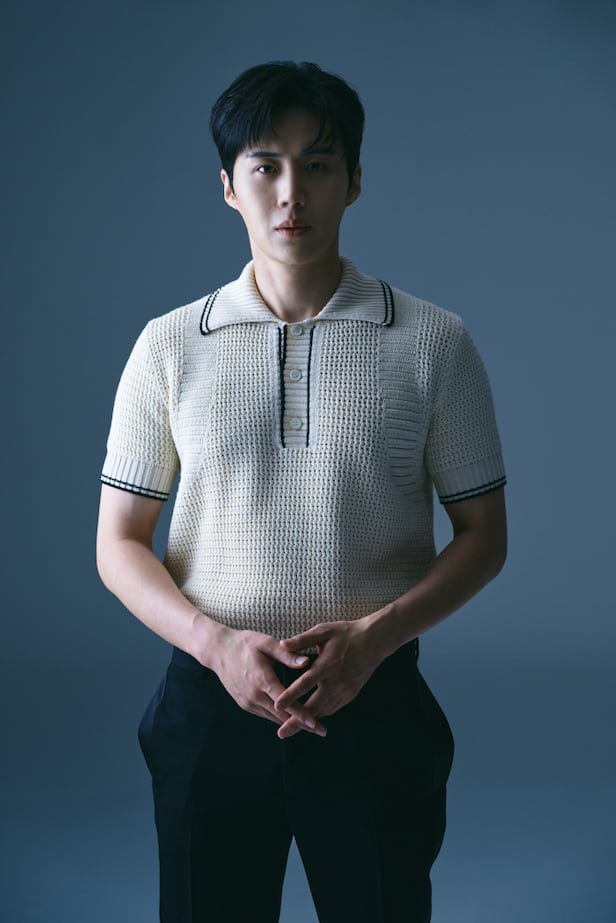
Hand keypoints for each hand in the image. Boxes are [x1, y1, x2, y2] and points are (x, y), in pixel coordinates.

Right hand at [208, 626, 326, 736]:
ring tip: (312, 727)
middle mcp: (254, 695)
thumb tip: (307, 662)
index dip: (302, 714)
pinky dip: (280, 717)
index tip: (317, 724)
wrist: (218, 651)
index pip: (285, 702)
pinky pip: (266, 714)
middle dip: (302, 724)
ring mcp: (248, 702)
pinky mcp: (245, 704)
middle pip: (282, 715)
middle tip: (322, 731)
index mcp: (262, 679)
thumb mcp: (266, 643)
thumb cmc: (245, 644)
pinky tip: (293, 718)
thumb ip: (287, 654)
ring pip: (274, 717)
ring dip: (292, 723)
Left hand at [274, 619, 383, 737]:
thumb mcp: (323, 631)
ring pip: (324, 711)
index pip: (305, 683)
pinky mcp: (350, 695)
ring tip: (290, 730)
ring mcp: (345, 691)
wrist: (374, 641)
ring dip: (308, 721)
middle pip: (314, 706)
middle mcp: (336, 682)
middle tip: (281, 733)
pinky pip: (332, 708)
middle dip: (297, 721)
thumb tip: (282, 644)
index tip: (276, 706)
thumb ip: (302, 640)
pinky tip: (308, 719)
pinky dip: (320, 714)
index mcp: (327, 665)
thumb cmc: (346, 633)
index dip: (291, 695)